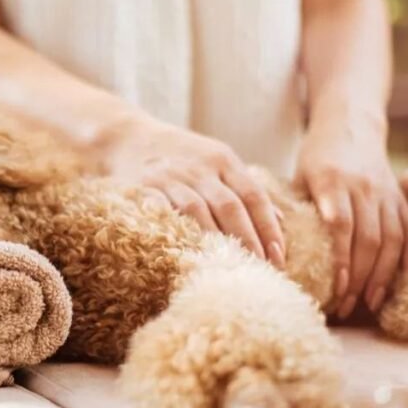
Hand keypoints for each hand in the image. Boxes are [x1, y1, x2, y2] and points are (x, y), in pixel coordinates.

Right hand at [102, 118, 285, 267]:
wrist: (127, 137)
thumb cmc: (180, 156)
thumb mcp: (217, 161)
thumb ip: (246, 188)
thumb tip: (281, 221)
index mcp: (223, 160)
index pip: (254, 196)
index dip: (268, 228)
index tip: (279, 256)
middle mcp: (200, 167)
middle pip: (230, 206)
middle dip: (248, 240)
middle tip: (261, 270)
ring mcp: (171, 178)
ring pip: (199, 212)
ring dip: (216, 242)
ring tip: (229, 268)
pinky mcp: (144, 188)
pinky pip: (163, 213)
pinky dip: (177, 232)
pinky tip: (188, 254)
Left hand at [296, 116, 407, 316]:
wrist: (350, 125)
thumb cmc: (316, 156)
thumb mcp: (298, 176)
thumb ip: (293, 209)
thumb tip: (278, 251)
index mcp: (333, 182)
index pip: (341, 227)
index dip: (341, 260)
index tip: (337, 288)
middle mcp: (364, 188)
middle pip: (368, 240)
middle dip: (359, 278)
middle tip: (346, 306)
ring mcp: (386, 194)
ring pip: (392, 240)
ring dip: (383, 275)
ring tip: (371, 302)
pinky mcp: (400, 198)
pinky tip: (404, 281)